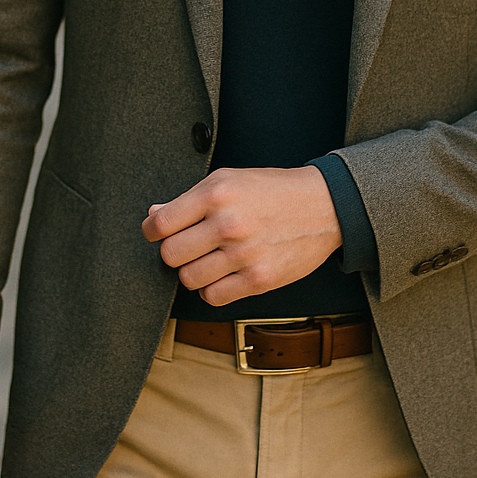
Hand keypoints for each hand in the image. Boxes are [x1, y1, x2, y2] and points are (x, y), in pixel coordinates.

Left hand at [141, 165, 342, 306]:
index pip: (160, 224)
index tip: (157, 232)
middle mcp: (228, 223)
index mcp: (217, 193)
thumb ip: (190, 199)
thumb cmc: (272, 190)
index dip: (152, 230)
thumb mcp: (229, 180)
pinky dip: (212, 289)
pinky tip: (224, 274)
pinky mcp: (259, 279)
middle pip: (170, 254)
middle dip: (175, 252)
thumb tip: (154, 215)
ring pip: (188, 279)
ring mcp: (244, 254)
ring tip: (210, 259)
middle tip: (190, 245)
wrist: (324, 205)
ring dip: (194, 271)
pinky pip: (213, 297)